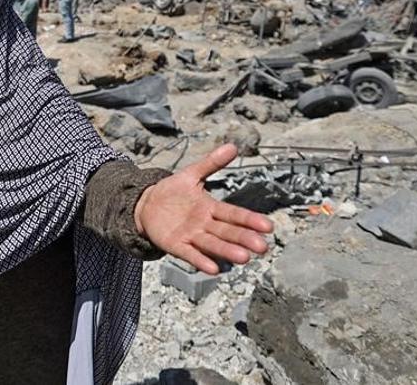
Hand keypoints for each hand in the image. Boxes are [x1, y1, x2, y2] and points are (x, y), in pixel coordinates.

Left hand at [134, 144, 273, 274]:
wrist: (148, 205)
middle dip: (244, 239)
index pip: (234, 214)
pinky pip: (190, 254)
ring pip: (212, 244)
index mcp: (211, 208)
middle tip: (263, 246)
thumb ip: (211, 163)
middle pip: (227, 232)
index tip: (268, 226)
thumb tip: (233, 146)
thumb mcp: (191, 174)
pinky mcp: (176, 245)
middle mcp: (205, 224)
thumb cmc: (174, 192)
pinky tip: (214, 269)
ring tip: (244, 258)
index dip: (250, 220)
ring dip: (228, 251)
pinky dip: (201, 261)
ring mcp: (192, 236)